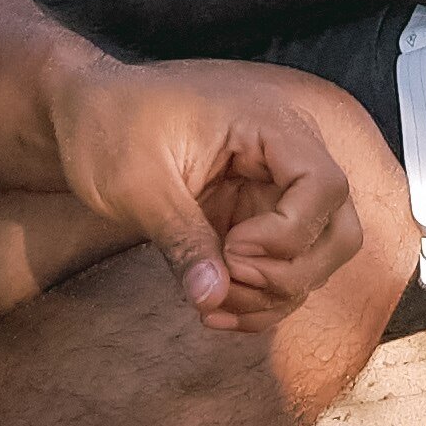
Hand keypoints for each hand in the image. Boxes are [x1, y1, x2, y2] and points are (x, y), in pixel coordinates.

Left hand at [44, 57, 367, 328]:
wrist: (86, 117)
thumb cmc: (108, 126)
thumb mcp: (138, 183)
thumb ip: (182, 239)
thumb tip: (213, 297)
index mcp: (267, 124)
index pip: (324, 186)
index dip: (289, 233)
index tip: (232, 248)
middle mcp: (286, 157)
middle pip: (339, 230)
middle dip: (291, 273)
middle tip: (226, 279)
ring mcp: (274, 193)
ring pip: (316, 261)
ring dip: (272, 296)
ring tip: (210, 301)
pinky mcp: (256, 222)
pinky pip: (281, 271)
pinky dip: (258, 301)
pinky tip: (212, 307)